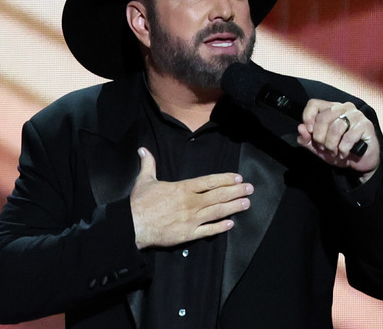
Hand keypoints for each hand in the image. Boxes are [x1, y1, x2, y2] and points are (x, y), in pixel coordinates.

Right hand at [129, 148, 252, 249]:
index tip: (238, 178)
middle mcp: (190, 203)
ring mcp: (191, 219)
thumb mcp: (144, 180)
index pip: (209, 182)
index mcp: (182, 188)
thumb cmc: (139, 203)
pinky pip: (208, 231)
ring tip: (246, 204)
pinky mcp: (188, 234)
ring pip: (217, 212)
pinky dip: (220, 227)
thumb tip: (143, 149)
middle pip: (218, 195)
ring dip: (233, 207)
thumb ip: (148, 164)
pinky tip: (231, 224)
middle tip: (250, 189)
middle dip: (236, 191)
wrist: (132, 225)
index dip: (225, 179)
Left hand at [296, 99, 379, 180]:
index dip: (308, 117)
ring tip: (334, 152)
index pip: (314, 104)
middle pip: (324, 117)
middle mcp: (344, 108)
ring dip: (332, 144)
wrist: (360, 162)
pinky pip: (348, 137)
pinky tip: (344, 153)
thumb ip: (308, 139)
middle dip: (320, 137)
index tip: (309, 131)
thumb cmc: (340, 151)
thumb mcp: (319, 148)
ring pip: (336, 127)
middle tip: (324, 148)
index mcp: (331, 109)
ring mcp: (356, 115)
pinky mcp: (366, 125)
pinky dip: (343, 149)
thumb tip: (300, 128)